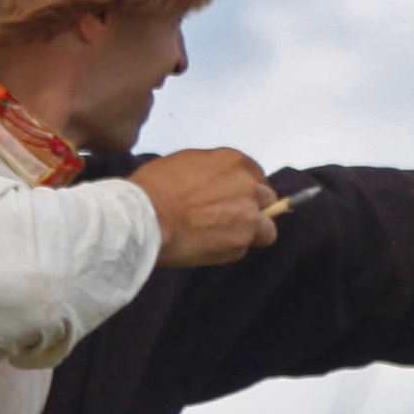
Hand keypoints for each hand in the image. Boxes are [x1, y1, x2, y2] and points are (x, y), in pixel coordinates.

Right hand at [133, 147, 283, 265]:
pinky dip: (228, 251)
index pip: (256, 175)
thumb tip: (216, 182)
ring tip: (221, 238)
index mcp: (233, 162)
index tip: (235, 197)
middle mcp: (247, 187)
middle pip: (267, 201)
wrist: (146, 217)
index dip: (247, 188)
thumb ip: (211, 171)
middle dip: (254, 210)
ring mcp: (247, 217)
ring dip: (249, 234)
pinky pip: (242, 250)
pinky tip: (207, 247)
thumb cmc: (154, 188)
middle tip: (230, 218)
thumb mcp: (185, 162)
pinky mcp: (239, 244)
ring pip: (265, 230)